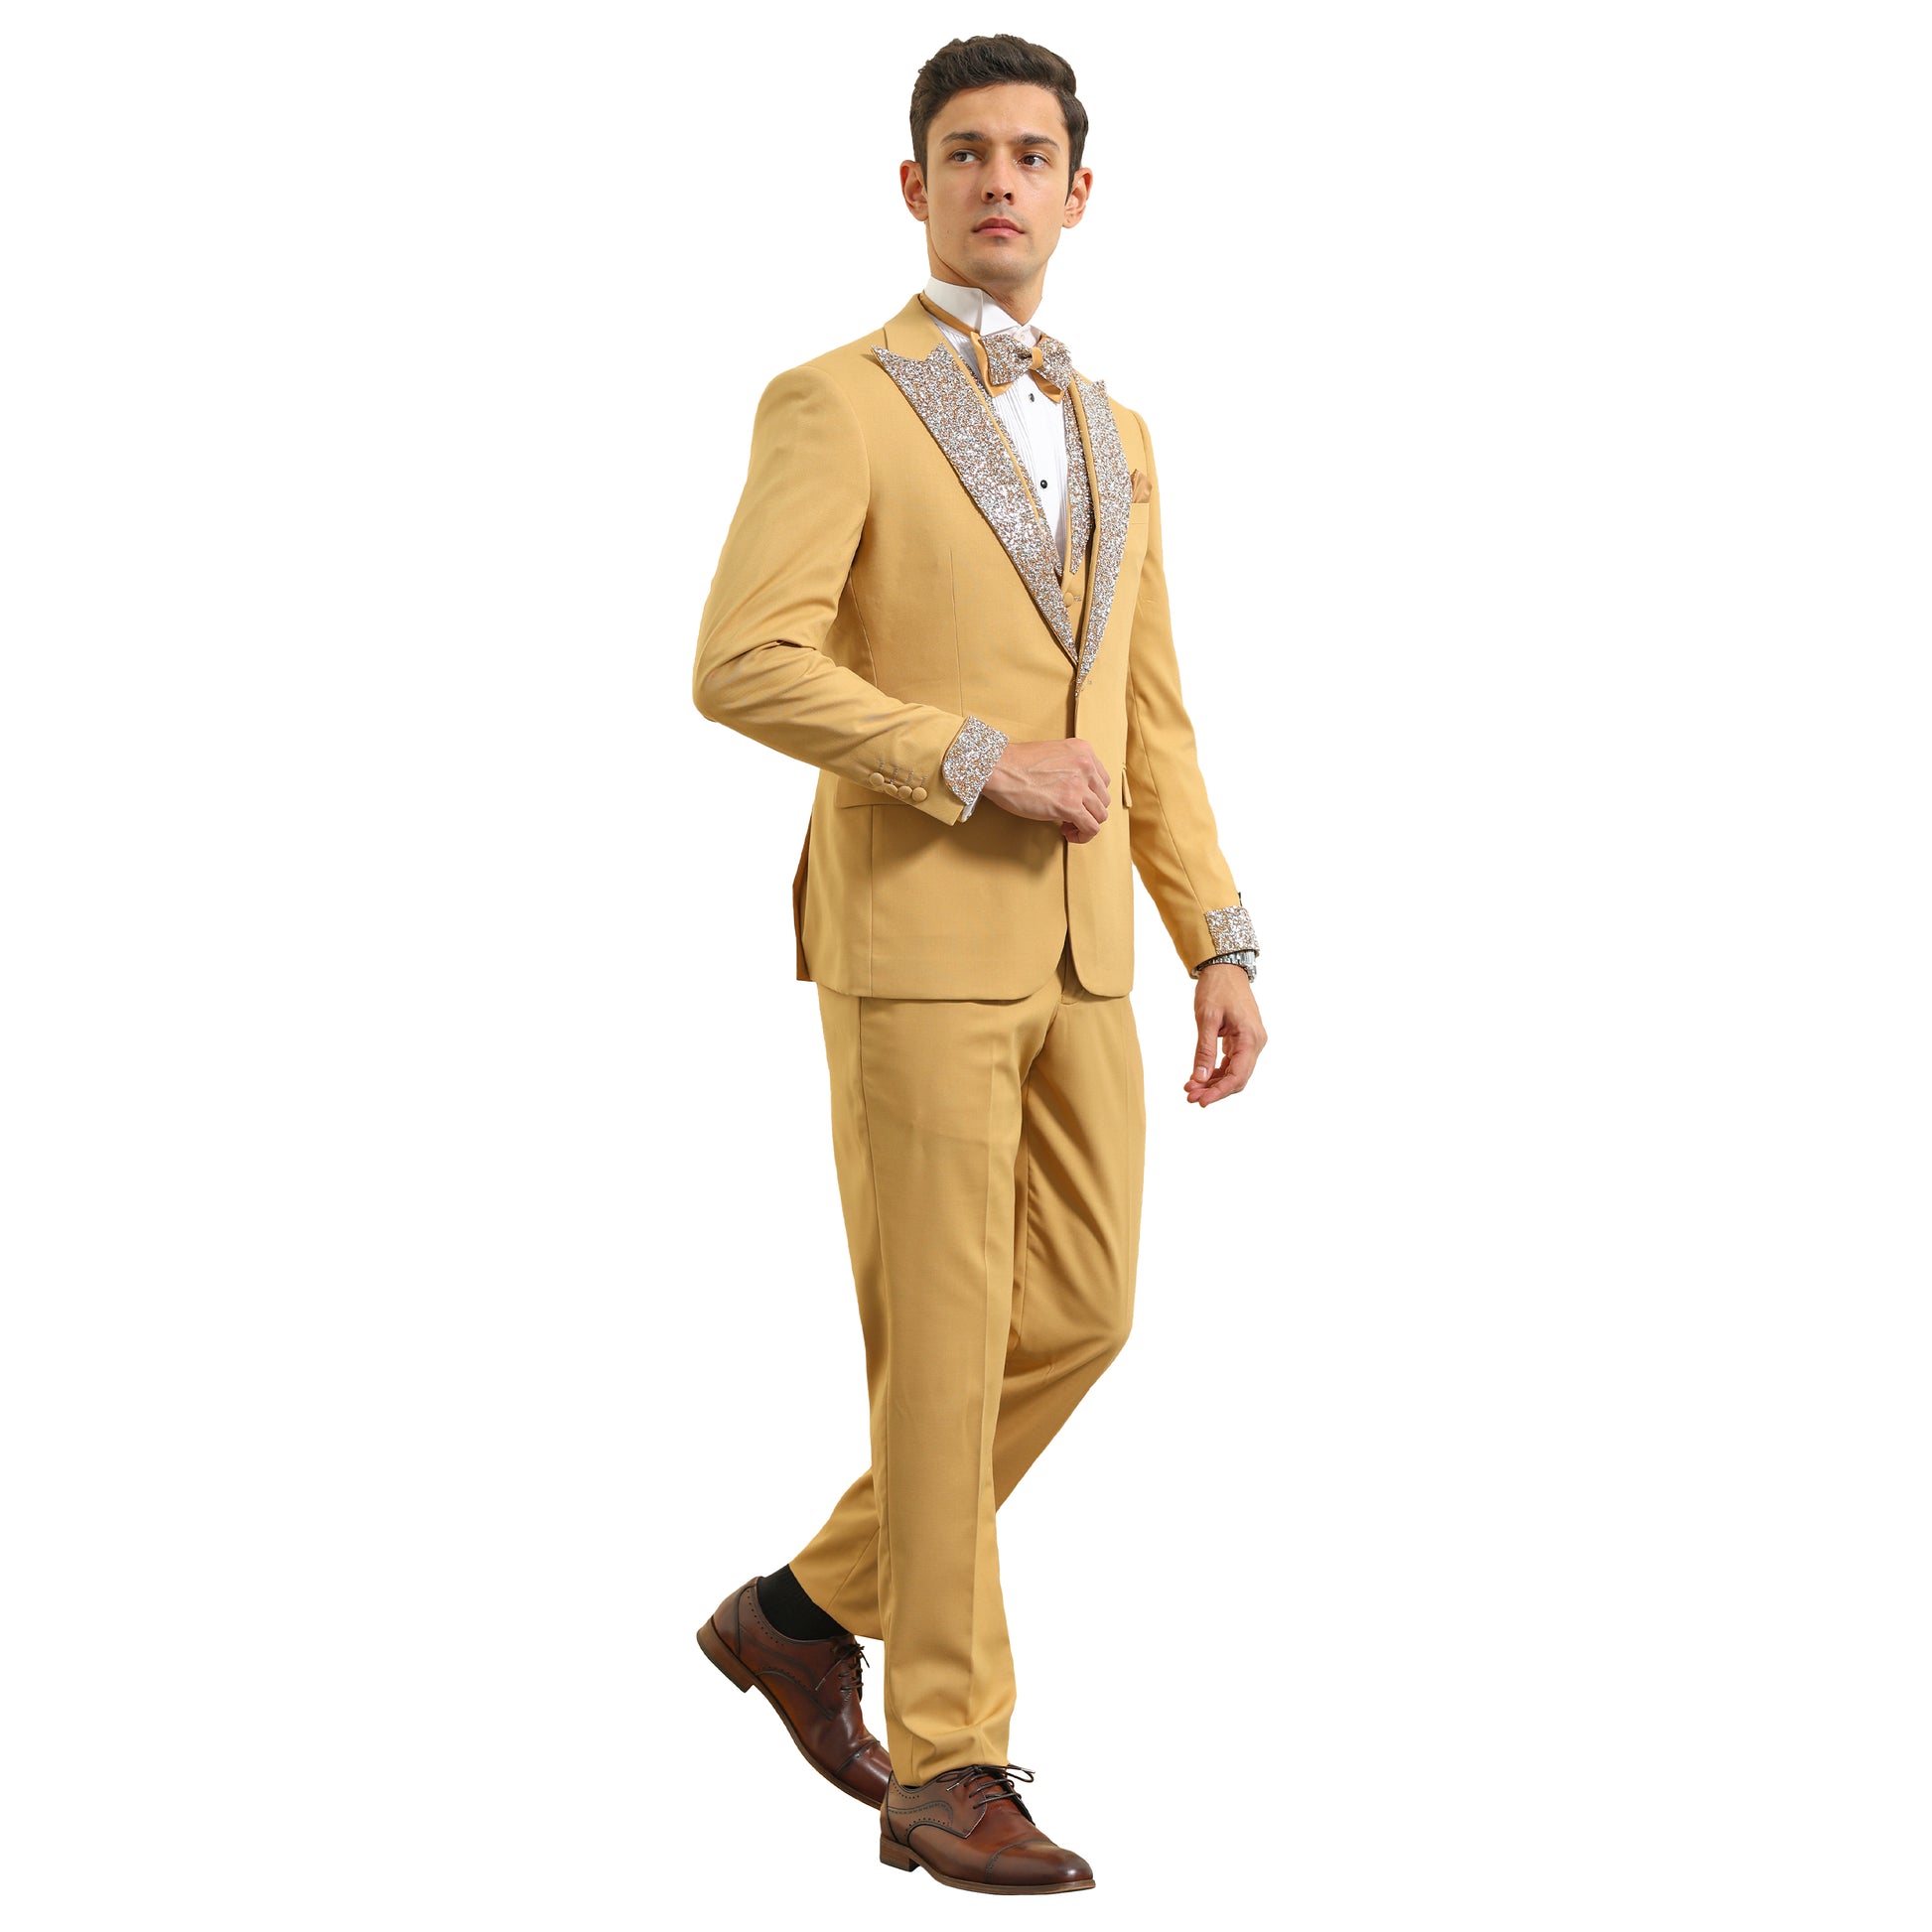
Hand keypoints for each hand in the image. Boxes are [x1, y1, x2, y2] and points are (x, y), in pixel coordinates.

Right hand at [980, 737, 1110, 842]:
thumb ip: (1070, 768)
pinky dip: (1083, 836)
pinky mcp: (1070, 805)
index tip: (1077, 802)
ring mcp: (1079, 786)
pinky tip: (1068, 833)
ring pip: (1100, 815)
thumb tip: (1076, 791)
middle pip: (1103, 798)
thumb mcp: (1053, 754)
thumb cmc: (1016, 763)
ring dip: (1086, 824)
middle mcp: (1086, 766)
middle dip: (1089, 810)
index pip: (1102, 780)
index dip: (1090, 796)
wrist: (998, 768)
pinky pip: (1091, 828)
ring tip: (1068, 826)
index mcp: (1083, 750)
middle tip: (1071, 816)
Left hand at [1184, 965, 1266, 1105]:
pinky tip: (1199, 1077)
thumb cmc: (1217, 988)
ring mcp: (1251, 1042)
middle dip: (1214, 1090)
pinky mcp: (1242, 1040)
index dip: (1219, 1092)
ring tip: (1190, 1088)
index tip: (1199, 1101)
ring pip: (1234, 1072)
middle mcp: (1256, 1043)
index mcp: (1251, 1038)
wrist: (1225, 968)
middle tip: (1190, 1097)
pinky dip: (1216, 1071)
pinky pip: (1232, 1062)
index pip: (1238, 1076)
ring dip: (1213, 1083)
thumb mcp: (1207, 1019)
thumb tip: (1199, 1079)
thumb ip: (1204, 1050)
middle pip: (1237, 1078)